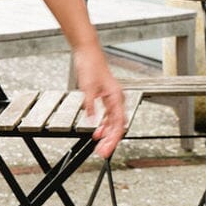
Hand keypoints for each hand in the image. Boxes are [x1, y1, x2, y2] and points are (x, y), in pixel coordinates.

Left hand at [74, 44, 125, 159]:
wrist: (88, 53)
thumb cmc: (90, 66)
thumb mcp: (87, 88)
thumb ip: (90, 106)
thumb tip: (91, 122)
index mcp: (116, 98)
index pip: (118, 125)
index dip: (112, 139)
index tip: (106, 150)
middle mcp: (117, 99)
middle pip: (117, 126)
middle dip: (110, 140)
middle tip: (102, 153)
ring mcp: (112, 98)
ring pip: (113, 122)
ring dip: (107, 134)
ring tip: (99, 146)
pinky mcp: (106, 97)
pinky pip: (108, 116)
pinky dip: (103, 125)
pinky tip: (97, 132)